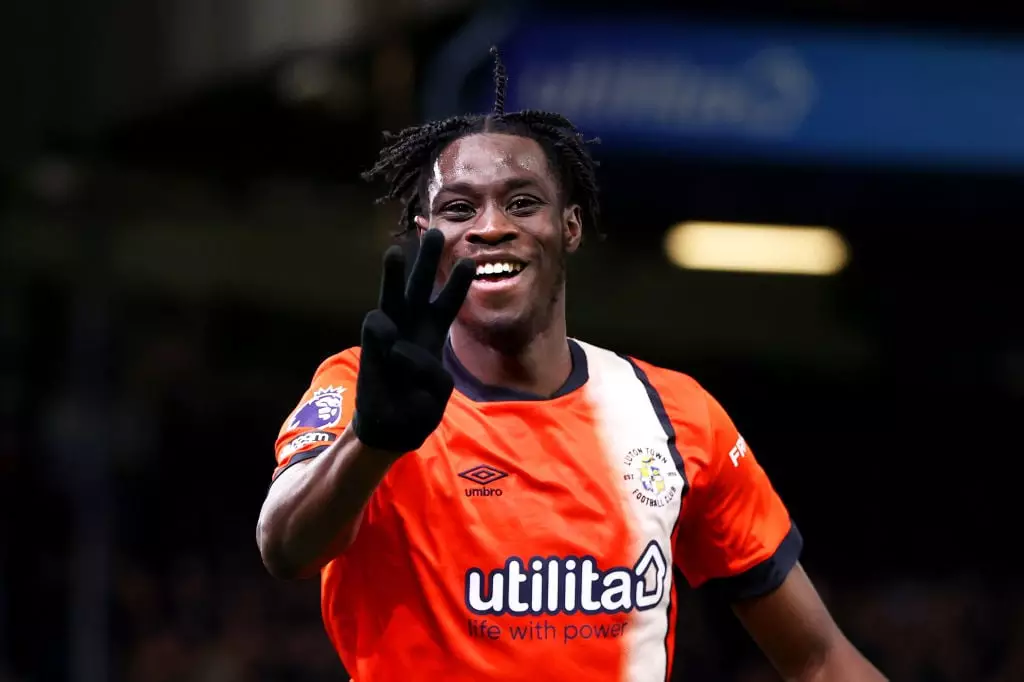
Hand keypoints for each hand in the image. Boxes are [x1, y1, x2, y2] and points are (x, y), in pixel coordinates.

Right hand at [351, 229, 474, 452]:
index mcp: (432, 336)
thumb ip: (430, 371)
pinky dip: (384, 331)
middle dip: (427, 262)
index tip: (468, 262)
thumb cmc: (416, 406)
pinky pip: (377, 327)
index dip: (456, 285)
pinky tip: (391, 344)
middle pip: (420, 288)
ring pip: (392, 298)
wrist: (390, 429)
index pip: (447, 304)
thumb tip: (399, 346)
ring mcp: (389, 336)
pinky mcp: (371, 348)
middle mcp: (411, 328)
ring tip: (394, 251)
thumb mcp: (438, 391)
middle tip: (436, 233)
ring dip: (392, 276)